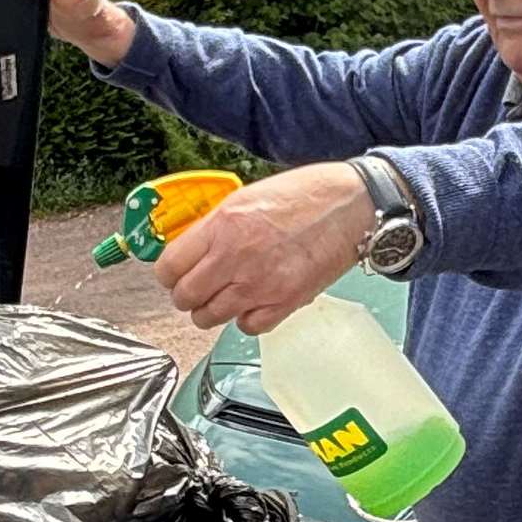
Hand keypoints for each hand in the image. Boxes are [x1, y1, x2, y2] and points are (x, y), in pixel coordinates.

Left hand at [155, 163, 374, 334]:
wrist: (353, 204)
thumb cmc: (306, 194)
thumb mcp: (246, 197)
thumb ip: (215, 227)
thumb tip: (190, 250)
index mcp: (222, 226)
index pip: (169, 267)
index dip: (168, 274)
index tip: (174, 274)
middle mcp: (235, 258)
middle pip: (184, 297)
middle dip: (186, 295)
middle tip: (197, 288)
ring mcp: (260, 285)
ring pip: (209, 317)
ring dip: (211, 310)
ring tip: (224, 296)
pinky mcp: (285, 303)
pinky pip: (247, 327)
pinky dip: (246, 319)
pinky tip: (253, 303)